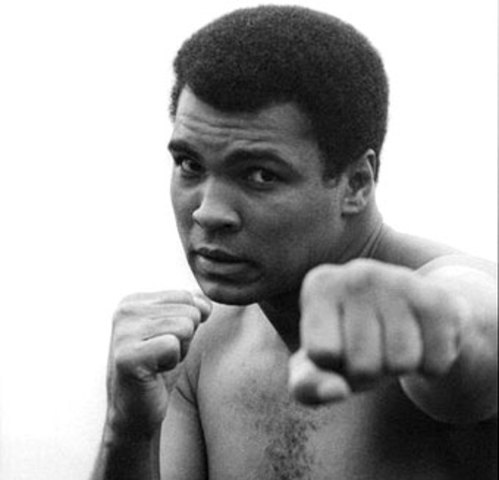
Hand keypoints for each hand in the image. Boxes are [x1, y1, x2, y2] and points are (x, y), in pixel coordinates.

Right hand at [105, 290, 210, 436]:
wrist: (136, 412)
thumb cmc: (158, 370)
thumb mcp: (176, 331)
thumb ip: (190, 308)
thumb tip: (205, 304)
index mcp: (133, 301)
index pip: (185, 296)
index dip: (186, 323)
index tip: (164, 342)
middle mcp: (125, 311)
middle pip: (188, 311)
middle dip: (184, 338)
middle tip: (161, 356)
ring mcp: (124, 332)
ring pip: (184, 327)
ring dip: (179, 351)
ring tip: (158, 363)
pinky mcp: (128, 355)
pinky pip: (173, 345)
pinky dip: (172, 363)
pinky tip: (154, 372)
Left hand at [289, 259, 468, 404]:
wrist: (403, 314)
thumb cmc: (347, 343)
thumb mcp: (317, 365)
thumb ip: (308, 385)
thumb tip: (336, 392)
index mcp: (319, 286)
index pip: (322, 354)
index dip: (332, 364)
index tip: (335, 346)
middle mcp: (357, 274)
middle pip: (363, 364)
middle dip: (367, 372)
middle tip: (370, 349)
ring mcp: (400, 280)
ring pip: (402, 363)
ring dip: (399, 369)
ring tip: (392, 345)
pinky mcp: (438, 297)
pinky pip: (436, 362)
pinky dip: (429, 367)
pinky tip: (419, 342)